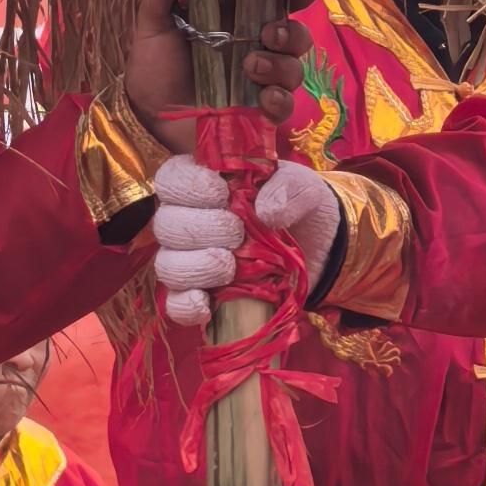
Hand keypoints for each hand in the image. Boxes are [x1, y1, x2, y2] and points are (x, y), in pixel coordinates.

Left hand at [124, 0, 308, 146]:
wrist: (152, 124)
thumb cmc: (154, 74)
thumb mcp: (150, 29)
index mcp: (233, 23)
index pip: (272, 0)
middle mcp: (253, 49)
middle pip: (293, 32)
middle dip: (291, 29)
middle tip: (269, 32)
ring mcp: (262, 82)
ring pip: (294, 66)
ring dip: (279, 63)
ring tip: (250, 66)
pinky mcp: (262, 114)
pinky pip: (286, 104)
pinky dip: (279, 99)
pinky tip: (262, 98)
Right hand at [148, 154, 339, 326]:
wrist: (319, 251)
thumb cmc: (298, 208)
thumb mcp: (303, 188)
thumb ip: (288, 189)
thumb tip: (265, 213)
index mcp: (204, 184)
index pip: (171, 179)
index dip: (187, 187)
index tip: (221, 194)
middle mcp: (189, 221)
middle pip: (166, 225)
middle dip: (200, 230)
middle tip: (236, 233)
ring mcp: (192, 260)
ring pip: (167, 265)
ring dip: (195, 267)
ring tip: (230, 267)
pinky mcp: (202, 295)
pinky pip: (175, 304)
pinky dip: (186, 306)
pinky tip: (206, 304)